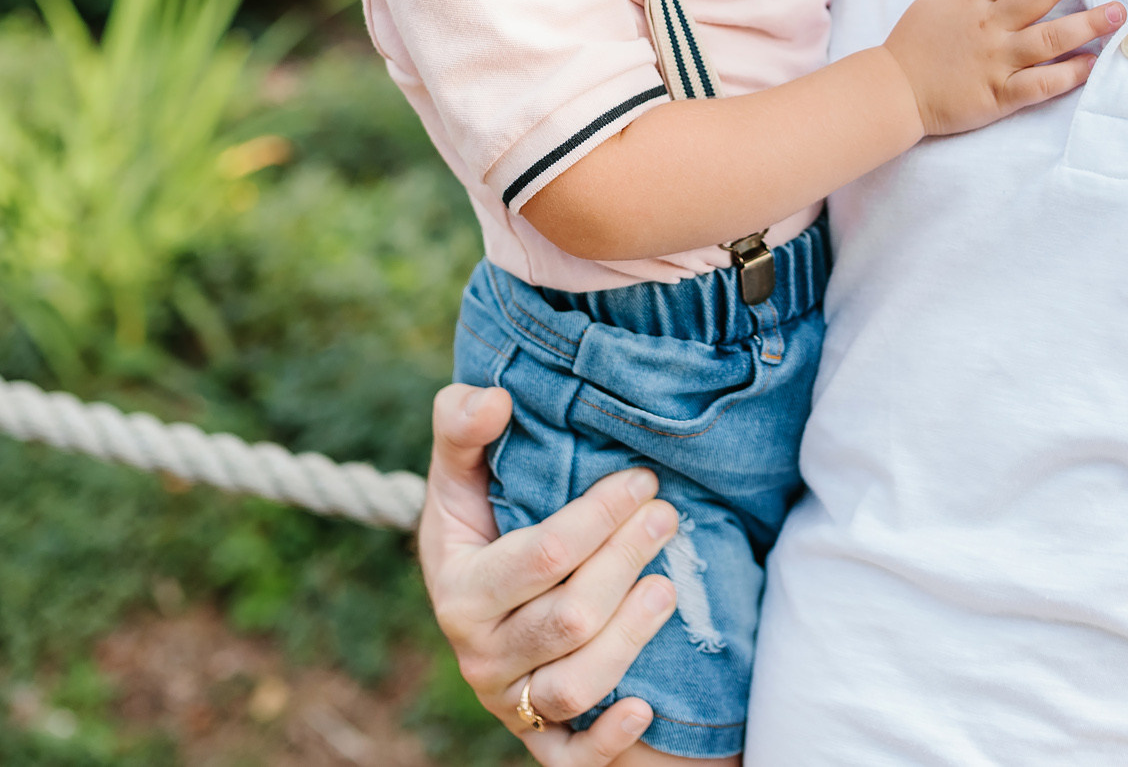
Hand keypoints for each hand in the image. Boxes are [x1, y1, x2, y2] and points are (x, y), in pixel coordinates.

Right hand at [418, 383, 681, 761]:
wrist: (482, 613)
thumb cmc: (483, 532)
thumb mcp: (460, 480)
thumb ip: (462, 427)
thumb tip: (495, 397)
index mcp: (458, 589)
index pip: (540, 556)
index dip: (598, 516)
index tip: (640, 478)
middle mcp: (479, 653)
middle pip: (569, 618)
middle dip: (626, 561)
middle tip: (668, 515)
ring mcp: (510, 702)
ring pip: (575, 685)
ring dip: (631, 638)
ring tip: (670, 586)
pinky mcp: (542, 744)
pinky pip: (572, 760)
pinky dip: (608, 738)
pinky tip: (646, 705)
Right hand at [881, 0, 1120, 137]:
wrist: (891, 91)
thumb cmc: (914, 43)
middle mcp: (987, 26)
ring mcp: (995, 61)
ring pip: (1046, 39)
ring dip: (1085, 24)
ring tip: (1117, 12)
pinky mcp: (998, 95)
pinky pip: (1039, 85)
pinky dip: (1067, 75)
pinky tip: (1093, 63)